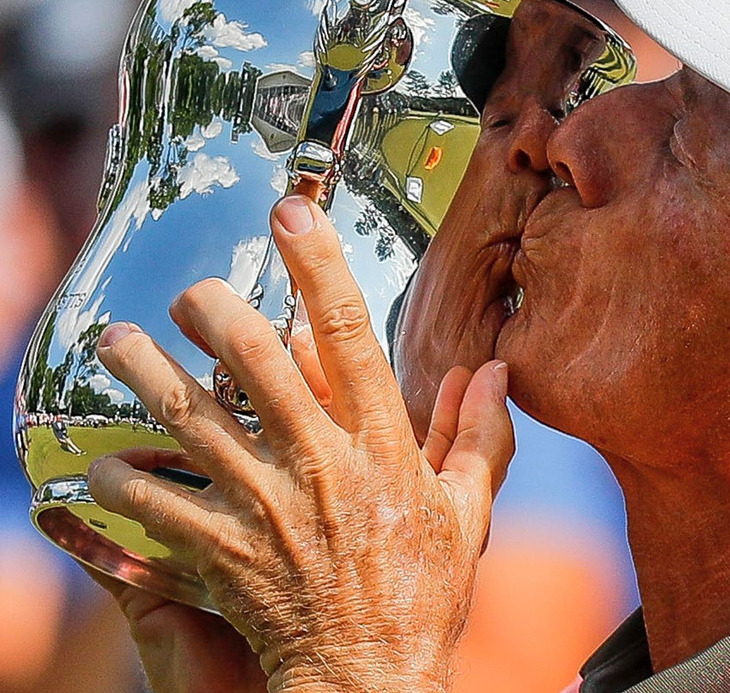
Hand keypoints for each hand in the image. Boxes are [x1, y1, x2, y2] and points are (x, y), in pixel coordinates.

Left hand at [87, 194, 515, 692]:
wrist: (370, 678)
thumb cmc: (422, 594)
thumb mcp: (468, 511)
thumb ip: (481, 434)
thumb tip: (495, 370)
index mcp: (380, 443)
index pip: (346, 332)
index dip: (317, 264)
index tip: (290, 213)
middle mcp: (318, 462)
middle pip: (250, 358)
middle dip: (212, 309)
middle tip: (192, 293)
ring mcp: (264, 505)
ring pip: (189, 417)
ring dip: (146, 372)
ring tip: (119, 341)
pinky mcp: (221, 550)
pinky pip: (155, 502)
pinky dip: (123, 478)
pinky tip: (106, 461)